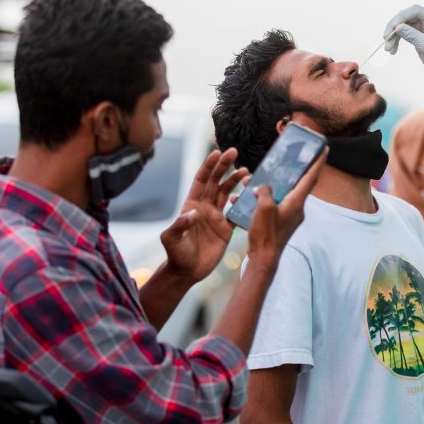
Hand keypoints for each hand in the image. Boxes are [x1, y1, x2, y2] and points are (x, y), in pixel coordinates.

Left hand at [159, 148, 248, 282]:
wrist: (187, 272)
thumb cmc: (176, 254)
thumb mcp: (172, 239)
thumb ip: (179, 225)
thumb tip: (194, 213)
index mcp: (191, 205)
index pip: (201, 181)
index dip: (208, 166)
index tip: (216, 153)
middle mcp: (204, 207)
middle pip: (215, 181)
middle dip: (224, 166)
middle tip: (234, 151)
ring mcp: (216, 217)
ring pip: (227, 192)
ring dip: (235, 180)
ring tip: (246, 170)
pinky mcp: (226, 228)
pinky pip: (236, 211)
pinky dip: (243, 202)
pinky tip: (252, 194)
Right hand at [246, 148, 327, 267]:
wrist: (264, 259)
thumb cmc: (266, 234)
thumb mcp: (264, 208)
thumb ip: (265, 192)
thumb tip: (262, 187)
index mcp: (297, 202)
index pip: (311, 177)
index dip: (318, 161)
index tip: (324, 148)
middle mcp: (297, 208)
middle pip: (299, 183)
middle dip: (295, 169)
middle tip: (293, 156)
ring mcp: (290, 215)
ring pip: (283, 193)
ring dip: (272, 185)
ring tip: (256, 178)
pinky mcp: (281, 222)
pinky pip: (275, 204)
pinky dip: (264, 198)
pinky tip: (248, 197)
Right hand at [383, 4, 423, 79]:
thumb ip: (412, 35)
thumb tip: (397, 27)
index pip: (415, 11)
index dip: (401, 17)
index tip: (392, 27)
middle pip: (406, 17)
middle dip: (394, 27)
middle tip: (386, 38)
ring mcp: (421, 26)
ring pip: (402, 25)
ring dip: (393, 36)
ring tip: (388, 48)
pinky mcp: (416, 33)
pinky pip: (402, 33)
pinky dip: (396, 40)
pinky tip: (393, 50)